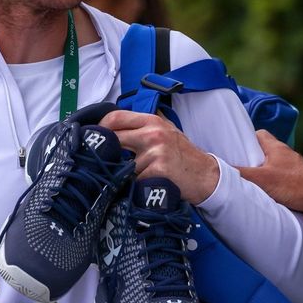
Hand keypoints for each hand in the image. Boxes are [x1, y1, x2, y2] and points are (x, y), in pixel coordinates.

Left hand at [99, 110, 219, 203]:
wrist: (206, 175)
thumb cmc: (183, 155)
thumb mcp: (166, 130)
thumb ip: (143, 126)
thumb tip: (113, 126)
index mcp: (152, 121)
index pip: (115, 117)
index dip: (100, 128)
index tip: (96, 139)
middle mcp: (153, 133)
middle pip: (113, 139)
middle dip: (107, 153)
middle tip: (105, 162)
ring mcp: (156, 151)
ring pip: (122, 164)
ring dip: (124, 173)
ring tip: (139, 176)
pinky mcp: (158, 170)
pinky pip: (134, 179)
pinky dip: (136, 185)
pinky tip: (147, 184)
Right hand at [236, 130, 302, 225]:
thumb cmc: (296, 186)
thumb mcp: (262, 179)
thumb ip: (240, 173)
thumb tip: (218, 169)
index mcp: (277, 148)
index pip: (258, 134)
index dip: (246, 140)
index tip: (234, 149)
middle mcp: (286, 155)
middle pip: (264, 153)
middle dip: (251, 161)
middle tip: (238, 171)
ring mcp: (294, 169)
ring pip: (273, 168)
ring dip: (263, 176)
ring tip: (250, 186)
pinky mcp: (300, 183)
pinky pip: (282, 181)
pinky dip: (274, 187)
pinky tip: (267, 197)